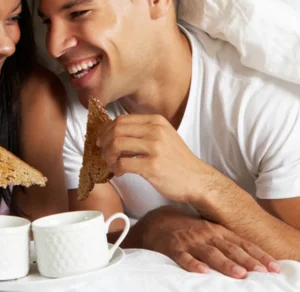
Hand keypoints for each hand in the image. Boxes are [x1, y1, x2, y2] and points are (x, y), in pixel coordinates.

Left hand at [97, 114, 218, 202]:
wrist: (196, 179)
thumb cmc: (177, 161)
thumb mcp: (164, 136)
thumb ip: (143, 131)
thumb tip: (113, 132)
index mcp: (156, 121)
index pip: (122, 119)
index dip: (106, 130)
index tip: (102, 140)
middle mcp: (156, 130)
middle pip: (116, 130)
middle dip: (104, 142)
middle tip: (103, 153)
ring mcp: (155, 148)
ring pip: (116, 144)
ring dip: (108, 155)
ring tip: (111, 163)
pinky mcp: (153, 166)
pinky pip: (123, 163)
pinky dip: (116, 168)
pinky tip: (120, 172)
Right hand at [145, 208, 280, 277]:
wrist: (158, 222)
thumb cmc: (190, 230)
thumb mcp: (211, 232)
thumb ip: (229, 243)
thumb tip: (256, 260)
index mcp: (219, 231)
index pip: (243, 244)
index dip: (260, 255)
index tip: (275, 267)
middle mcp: (207, 234)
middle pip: (231, 249)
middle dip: (248, 260)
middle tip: (262, 272)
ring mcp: (191, 241)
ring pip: (210, 253)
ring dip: (226, 263)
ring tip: (239, 274)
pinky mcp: (174, 247)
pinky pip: (184, 257)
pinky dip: (193, 264)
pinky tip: (202, 272)